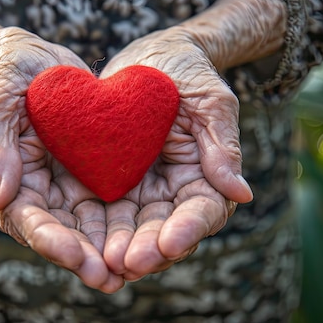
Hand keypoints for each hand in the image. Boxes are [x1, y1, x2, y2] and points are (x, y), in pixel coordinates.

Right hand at [0, 27, 122, 291]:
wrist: (36, 57)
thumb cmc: (8, 72)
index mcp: (5, 181)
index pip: (26, 220)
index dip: (51, 240)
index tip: (77, 256)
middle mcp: (35, 192)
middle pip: (60, 233)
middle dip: (85, 257)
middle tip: (111, 278)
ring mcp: (63, 186)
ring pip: (86, 226)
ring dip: (107, 249)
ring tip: (135, 268)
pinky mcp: (87, 175)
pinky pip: (107, 203)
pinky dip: (123, 222)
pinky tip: (148, 236)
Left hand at [99, 27, 253, 279]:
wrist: (149, 58)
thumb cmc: (187, 72)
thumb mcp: (211, 101)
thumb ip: (222, 145)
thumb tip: (243, 193)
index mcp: (205, 177)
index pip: (202, 211)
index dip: (187, 230)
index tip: (171, 244)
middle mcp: (173, 191)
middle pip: (164, 230)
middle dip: (148, 249)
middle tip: (129, 264)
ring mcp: (141, 190)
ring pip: (133, 228)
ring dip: (120, 247)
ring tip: (104, 263)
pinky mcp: (111, 183)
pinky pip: (102, 211)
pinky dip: (94, 229)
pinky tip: (80, 242)